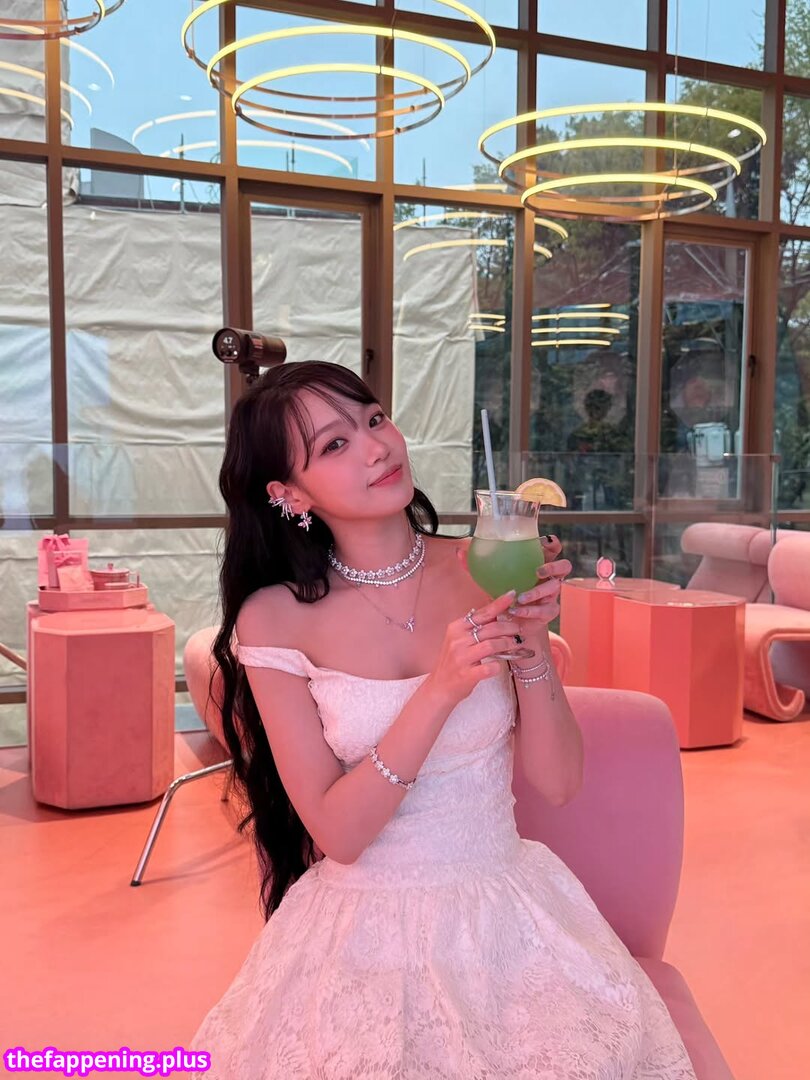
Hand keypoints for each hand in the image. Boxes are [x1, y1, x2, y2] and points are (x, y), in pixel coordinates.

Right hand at [426, 590, 531, 706]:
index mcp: (456, 628)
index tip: (512, 595)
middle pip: (490, 628)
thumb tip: (497, 613)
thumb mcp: (459, 640)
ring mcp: (461, 658)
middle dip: (509, 627)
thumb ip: (475, 627)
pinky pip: (490, 667)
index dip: (499, 604)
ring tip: (514, 644)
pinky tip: (499, 665)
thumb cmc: (454, 662)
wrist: (440, 687)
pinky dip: (498, 666)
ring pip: (492, 645)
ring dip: (507, 644)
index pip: (482, 614)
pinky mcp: (467, 675)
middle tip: (519, 630)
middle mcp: (457, 640)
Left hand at [457, 534, 570, 633]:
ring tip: (521, 598)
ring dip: (538, 593)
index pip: (552, 548)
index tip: (545, 543)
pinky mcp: (548, 613)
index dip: (553, 544)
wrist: (506, 621)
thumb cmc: (500, 593)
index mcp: (537, 563)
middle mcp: (548, 577)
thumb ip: (475, 565)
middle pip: (564, 566)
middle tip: (538, 571)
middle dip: (554, 566)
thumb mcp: (489, 578)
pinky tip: (516, 612)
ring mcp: (551, 595)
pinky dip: (530, 612)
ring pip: (555, 589)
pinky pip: (546, 611)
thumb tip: (458, 552)